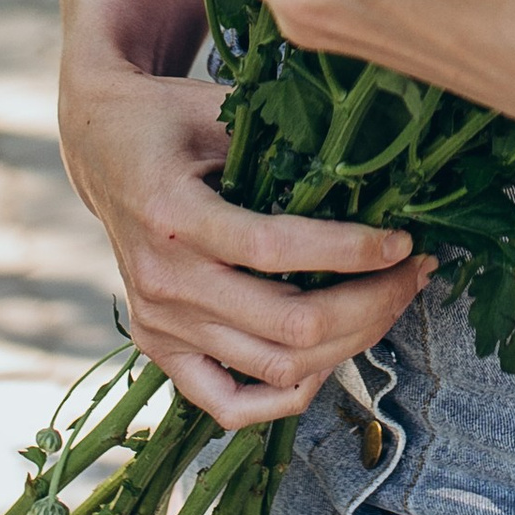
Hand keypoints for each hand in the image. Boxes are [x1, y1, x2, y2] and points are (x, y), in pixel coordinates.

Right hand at [58, 41, 435, 431]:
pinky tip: (327, 360)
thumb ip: (282, 141)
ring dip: (350, 343)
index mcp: (172, 215)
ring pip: (275, 368)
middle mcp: (163, 281)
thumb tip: (378, 162)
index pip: (276, 251)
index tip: (404, 241)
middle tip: (415, 273)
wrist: (100, 146)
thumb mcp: (218, 108)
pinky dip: (286, 396)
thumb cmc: (169, 119)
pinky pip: (229, 405)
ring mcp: (159, 323)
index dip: (352, 251)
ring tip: (389, 304)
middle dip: (372, 304)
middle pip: (289, 326)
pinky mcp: (158, 347)